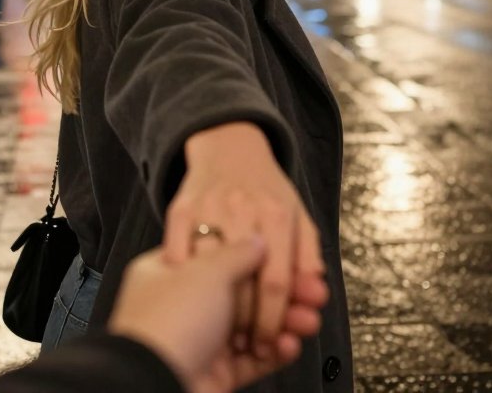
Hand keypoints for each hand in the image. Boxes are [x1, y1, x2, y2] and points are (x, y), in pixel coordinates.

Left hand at [108, 240, 324, 392]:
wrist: (154, 384)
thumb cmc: (170, 321)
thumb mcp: (207, 271)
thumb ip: (239, 253)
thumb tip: (259, 242)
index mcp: (170, 270)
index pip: (221, 255)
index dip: (259, 256)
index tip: (291, 259)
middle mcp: (184, 304)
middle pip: (244, 292)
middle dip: (282, 293)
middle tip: (313, 293)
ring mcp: (200, 340)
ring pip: (252, 326)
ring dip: (284, 322)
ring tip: (309, 321)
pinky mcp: (215, 373)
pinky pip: (252, 360)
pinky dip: (274, 352)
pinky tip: (291, 344)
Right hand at [164, 123, 325, 361]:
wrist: (230, 146)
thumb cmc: (267, 189)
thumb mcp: (299, 216)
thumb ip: (309, 256)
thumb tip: (315, 293)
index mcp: (277, 216)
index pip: (276, 282)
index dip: (274, 321)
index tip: (270, 343)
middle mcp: (243, 211)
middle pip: (241, 283)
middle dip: (244, 324)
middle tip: (246, 345)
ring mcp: (207, 209)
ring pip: (207, 273)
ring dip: (213, 310)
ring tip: (220, 330)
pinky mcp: (179, 209)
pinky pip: (176, 254)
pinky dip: (182, 280)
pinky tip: (191, 296)